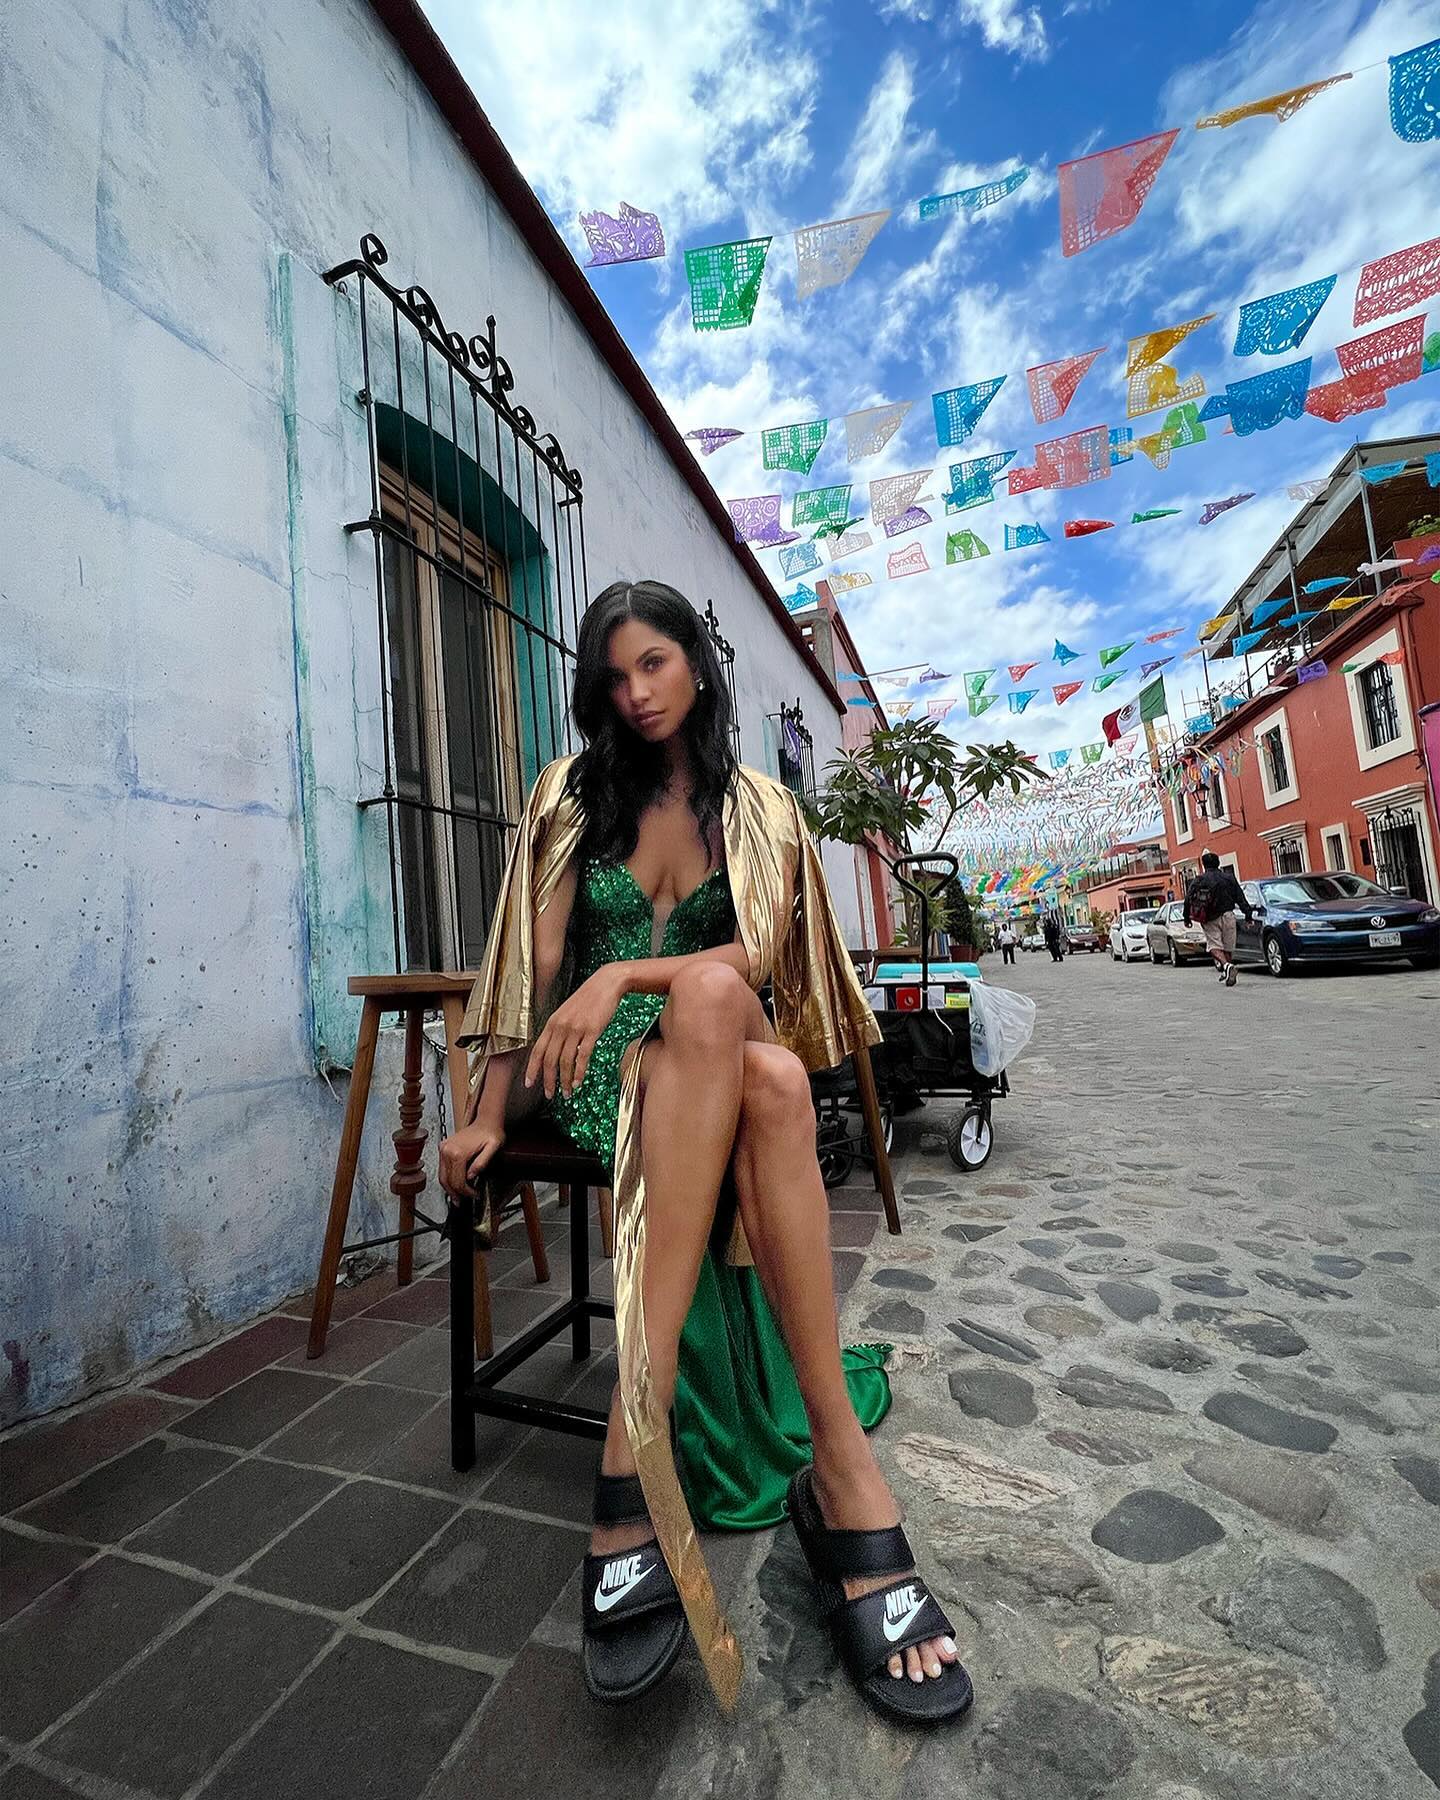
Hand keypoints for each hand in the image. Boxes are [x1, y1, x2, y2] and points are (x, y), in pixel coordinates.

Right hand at [439, 1119, 504, 1196]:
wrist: (486, 1120)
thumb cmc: (491, 1132)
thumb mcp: (493, 1147)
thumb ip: (482, 1163)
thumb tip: (471, 1176)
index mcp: (458, 1152)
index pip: (458, 1181)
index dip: (466, 1192)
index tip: (474, 1195)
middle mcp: (447, 1150)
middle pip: (447, 1180)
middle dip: (455, 1193)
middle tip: (462, 1201)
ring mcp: (444, 1148)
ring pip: (442, 1176)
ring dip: (449, 1188)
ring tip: (457, 1197)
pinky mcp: (443, 1147)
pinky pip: (442, 1168)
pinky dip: (447, 1178)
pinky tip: (454, 1183)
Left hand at [525, 964, 628, 1098]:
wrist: (607, 983)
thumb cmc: (589, 998)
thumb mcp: (568, 1012)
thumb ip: (560, 1029)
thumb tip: (556, 1049)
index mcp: (552, 1022)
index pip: (537, 1050)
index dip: (532, 1069)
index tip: (529, 1084)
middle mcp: (560, 1026)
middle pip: (550, 1060)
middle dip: (548, 1081)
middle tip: (550, 1095)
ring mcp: (576, 1028)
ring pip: (565, 1061)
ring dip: (565, 1081)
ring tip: (567, 1093)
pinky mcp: (592, 1030)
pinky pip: (583, 1056)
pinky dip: (579, 1072)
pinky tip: (578, 1082)